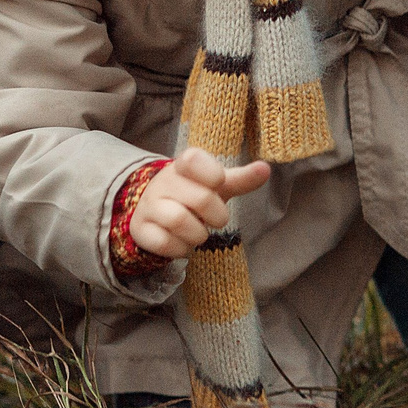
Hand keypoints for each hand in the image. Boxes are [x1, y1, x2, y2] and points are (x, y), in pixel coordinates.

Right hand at [129, 147, 271, 260]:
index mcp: (183, 166)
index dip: (213, 174)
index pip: (194, 159)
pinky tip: (181, 243)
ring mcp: (149, 205)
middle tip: (215, 219)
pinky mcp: (140, 229)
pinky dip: (180, 249)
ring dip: (198, 234)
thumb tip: (266, 168)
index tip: (218, 183)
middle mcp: (163, 182)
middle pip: (201, 199)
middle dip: (217, 216)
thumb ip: (241, 179)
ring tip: (198, 232)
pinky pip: (164, 243)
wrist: (156, 210)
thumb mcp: (217, 185)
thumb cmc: (193, 194)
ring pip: (179, 221)